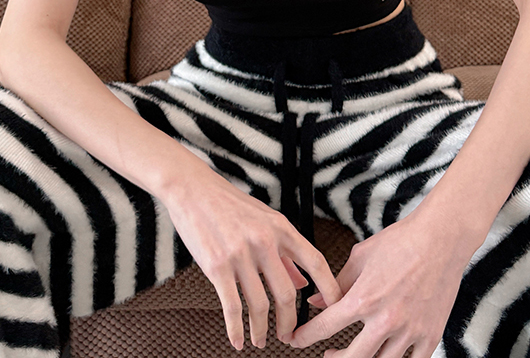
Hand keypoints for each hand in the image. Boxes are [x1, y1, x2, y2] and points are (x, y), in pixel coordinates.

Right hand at [164, 164, 341, 350]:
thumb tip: (302, 282)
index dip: (330, 289)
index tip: (335, 309)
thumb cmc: (230, 204)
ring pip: (260, 306)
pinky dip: (236, 330)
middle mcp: (264, 241)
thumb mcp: (265, 220)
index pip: (316, 261)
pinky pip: (232, 307)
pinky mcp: (217, 266)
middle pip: (287, 294)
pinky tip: (237, 340)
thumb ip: (285, 252)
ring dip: (262, 331)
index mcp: (280, 227)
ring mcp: (240, 254)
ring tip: (261, 340)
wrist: (194, 190)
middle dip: (289, 323)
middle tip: (288, 336)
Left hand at [283, 206, 466, 357]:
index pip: (326, 326)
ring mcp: (409, 331)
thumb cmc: (401, 242)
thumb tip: (317, 301)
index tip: (296, 339)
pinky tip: (385, 356)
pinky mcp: (430, 335)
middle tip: (324, 354)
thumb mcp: (361, 256)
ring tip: (351, 355)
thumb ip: (338, 283)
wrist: (440, 239)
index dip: (306, 336)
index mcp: (365, 298)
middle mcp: (386, 320)